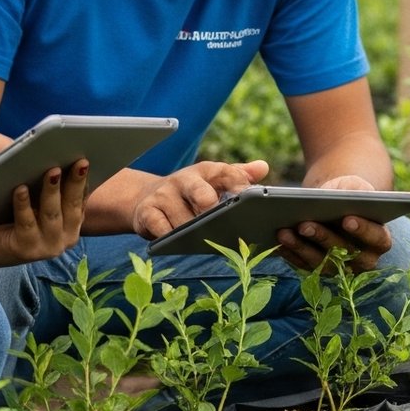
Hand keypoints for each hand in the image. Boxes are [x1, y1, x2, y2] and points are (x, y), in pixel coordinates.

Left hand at [0, 159, 90, 274]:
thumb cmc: (14, 219)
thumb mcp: (38, 206)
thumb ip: (51, 192)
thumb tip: (60, 161)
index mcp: (71, 227)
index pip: (80, 200)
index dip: (83, 181)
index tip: (85, 161)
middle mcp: (63, 240)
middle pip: (70, 206)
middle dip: (74, 182)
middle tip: (78, 161)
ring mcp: (46, 248)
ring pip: (51, 214)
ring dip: (52, 191)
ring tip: (52, 171)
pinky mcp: (25, 249)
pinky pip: (25, 223)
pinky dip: (23, 204)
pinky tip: (21, 188)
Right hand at [131, 158, 269, 240]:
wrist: (146, 197)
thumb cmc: (189, 192)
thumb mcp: (213, 180)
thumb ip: (238, 175)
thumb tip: (263, 167)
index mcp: (205, 171)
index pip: (227, 173)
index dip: (240, 187)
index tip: (250, 203)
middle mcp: (183, 180)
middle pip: (202, 194)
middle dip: (213, 211)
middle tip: (223, 225)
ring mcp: (163, 195)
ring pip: (184, 220)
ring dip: (194, 232)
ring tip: (204, 240)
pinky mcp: (146, 212)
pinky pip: (162, 229)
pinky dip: (171, 237)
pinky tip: (178, 242)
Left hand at [278, 173, 394, 274]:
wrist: (334, 203)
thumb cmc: (349, 193)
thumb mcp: (355, 186)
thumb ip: (358, 191)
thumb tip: (351, 196)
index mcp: (379, 239)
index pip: (376, 238)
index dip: (363, 230)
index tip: (346, 219)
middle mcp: (362, 259)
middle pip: (344, 253)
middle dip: (323, 238)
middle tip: (305, 224)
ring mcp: (339, 267)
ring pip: (320, 263)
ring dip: (301, 248)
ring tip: (284, 232)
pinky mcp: (318, 269)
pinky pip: (303, 265)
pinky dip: (290, 253)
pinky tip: (278, 241)